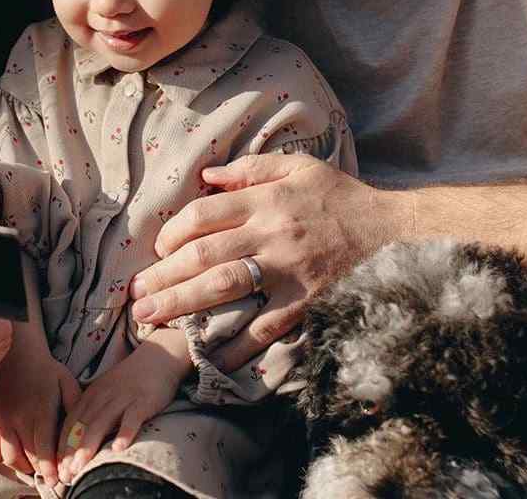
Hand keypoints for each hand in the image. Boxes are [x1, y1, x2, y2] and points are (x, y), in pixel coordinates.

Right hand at [0, 349, 79, 486]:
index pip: (44, 447)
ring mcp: (3, 421)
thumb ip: (76, 408)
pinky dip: (1, 458)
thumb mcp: (68, 384)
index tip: (58, 481)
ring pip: (10, 457)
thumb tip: (84, 431)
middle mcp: (19, 418)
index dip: (50, 467)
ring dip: (24, 466)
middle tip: (51, 474)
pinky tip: (14, 454)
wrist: (19, 356)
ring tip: (35, 464)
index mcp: (41, 410)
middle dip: (41, 469)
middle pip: (29, 456)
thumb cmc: (48, 371)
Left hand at [56, 340, 186, 483]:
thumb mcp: (104, 392)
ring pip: (102, 423)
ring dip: (90, 445)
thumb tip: (76, 442)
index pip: (71, 422)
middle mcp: (103, 397)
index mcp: (91, 395)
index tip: (57, 466)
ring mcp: (123, 398)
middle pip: (83, 426)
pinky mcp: (142, 401)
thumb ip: (92, 412)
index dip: (62, 445)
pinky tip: (119, 448)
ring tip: (81, 465)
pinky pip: (132, 418)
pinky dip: (125, 433)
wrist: (157, 359)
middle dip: (71, 451)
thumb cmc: (129, 381)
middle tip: (65, 473)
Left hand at [129, 155, 385, 370]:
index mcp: (266, 199)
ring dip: (181, 305)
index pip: (203, 214)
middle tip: (133, 297)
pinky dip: (235, 345)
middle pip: (203, 255)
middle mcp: (271, 233)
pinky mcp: (304, 300)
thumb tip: (206, 175)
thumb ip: (250, 169)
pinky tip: (209, 358)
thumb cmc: (340, 197)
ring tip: (150, 320)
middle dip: (162, 276)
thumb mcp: (298, 168)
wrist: (392, 232)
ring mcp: (287, 270)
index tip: (157, 249)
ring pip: (223, 288)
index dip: (172, 233)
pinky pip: (263, 327)